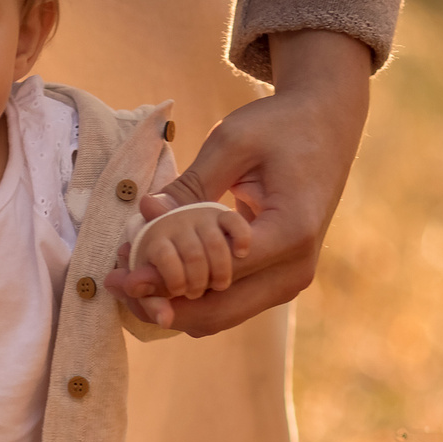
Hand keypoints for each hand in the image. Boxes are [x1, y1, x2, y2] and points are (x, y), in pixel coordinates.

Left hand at [105, 30, 373, 334]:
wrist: (326, 125)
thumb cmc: (280, 126)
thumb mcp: (232, 143)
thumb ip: (191, 186)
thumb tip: (145, 215)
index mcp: (291, 232)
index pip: (217, 273)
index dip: (163, 278)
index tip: (120, 272)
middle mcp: (296, 268)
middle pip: (217, 313)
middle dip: (160, 302)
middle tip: (116, 281)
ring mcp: (290, 280)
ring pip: (219, 316)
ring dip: (172, 301)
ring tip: (129, 274)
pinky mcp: (279, 280)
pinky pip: (229, 302)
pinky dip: (191, 294)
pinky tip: (156, 271)